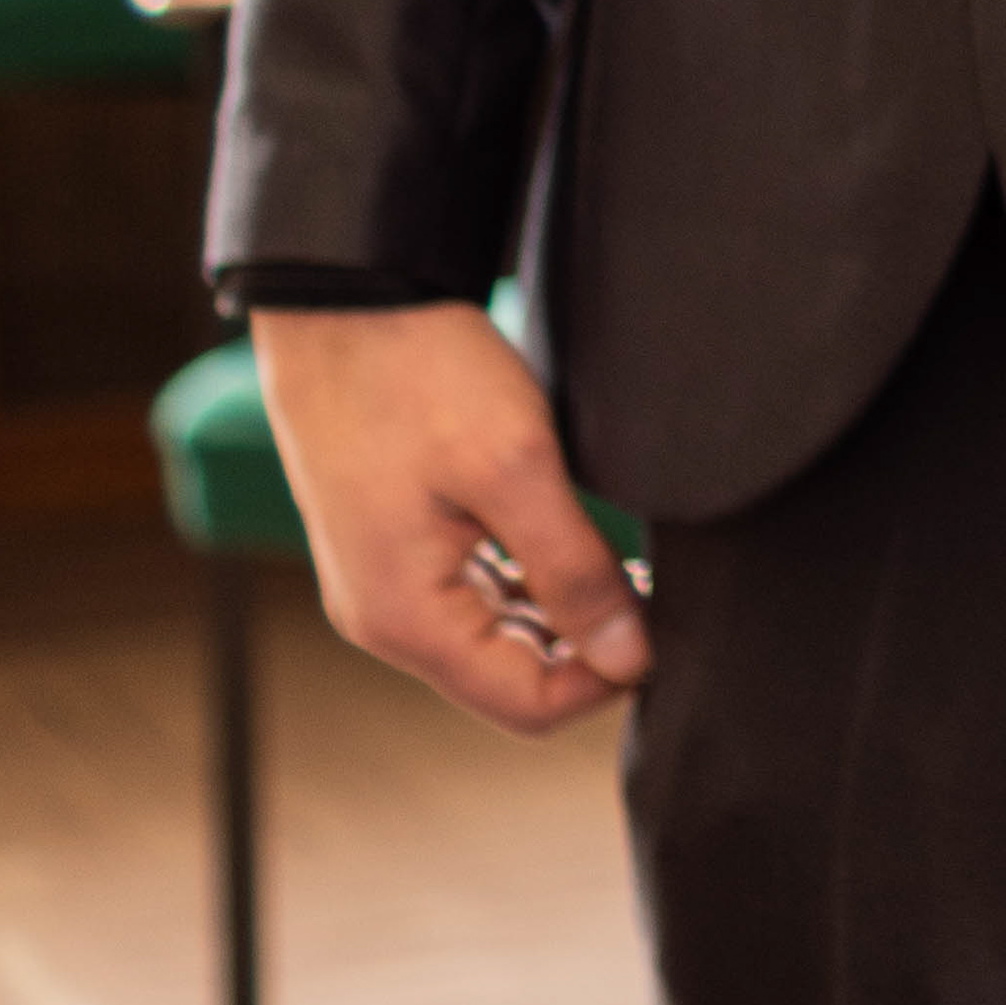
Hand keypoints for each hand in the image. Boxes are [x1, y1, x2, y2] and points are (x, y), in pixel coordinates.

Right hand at [250, 300, 651, 740]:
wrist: (341, 299)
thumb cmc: (417, 373)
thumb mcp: (515, 467)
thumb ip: (573, 571)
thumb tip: (628, 660)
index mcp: (407, 618)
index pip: (529, 706)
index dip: (607, 676)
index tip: (665, 620)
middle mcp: (385, 618)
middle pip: (512, 676)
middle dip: (588, 645)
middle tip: (654, 581)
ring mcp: (384, 583)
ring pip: (496, 635)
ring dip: (562, 609)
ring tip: (624, 555)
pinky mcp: (394, 545)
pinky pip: (472, 593)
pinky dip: (527, 579)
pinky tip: (570, 536)